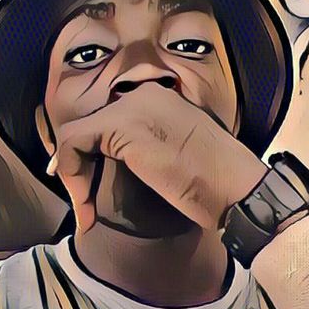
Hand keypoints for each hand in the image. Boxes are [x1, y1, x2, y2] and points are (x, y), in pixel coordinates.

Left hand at [47, 81, 266, 232]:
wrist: (237, 189)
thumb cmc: (218, 184)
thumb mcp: (180, 156)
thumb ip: (153, 148)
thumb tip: (127, 163)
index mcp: (159, 100)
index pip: (111, 123)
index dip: (94, 157)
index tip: (92, 191)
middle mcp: (143, 95)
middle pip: (91, 128)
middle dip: (81, 170)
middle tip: (86, 206)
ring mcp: (131, 107)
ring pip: (77, 136)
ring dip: (75, 178)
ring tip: (86, 212)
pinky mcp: (122, 126)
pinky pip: (74, 143)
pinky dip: (72, 175)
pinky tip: (84, 205)